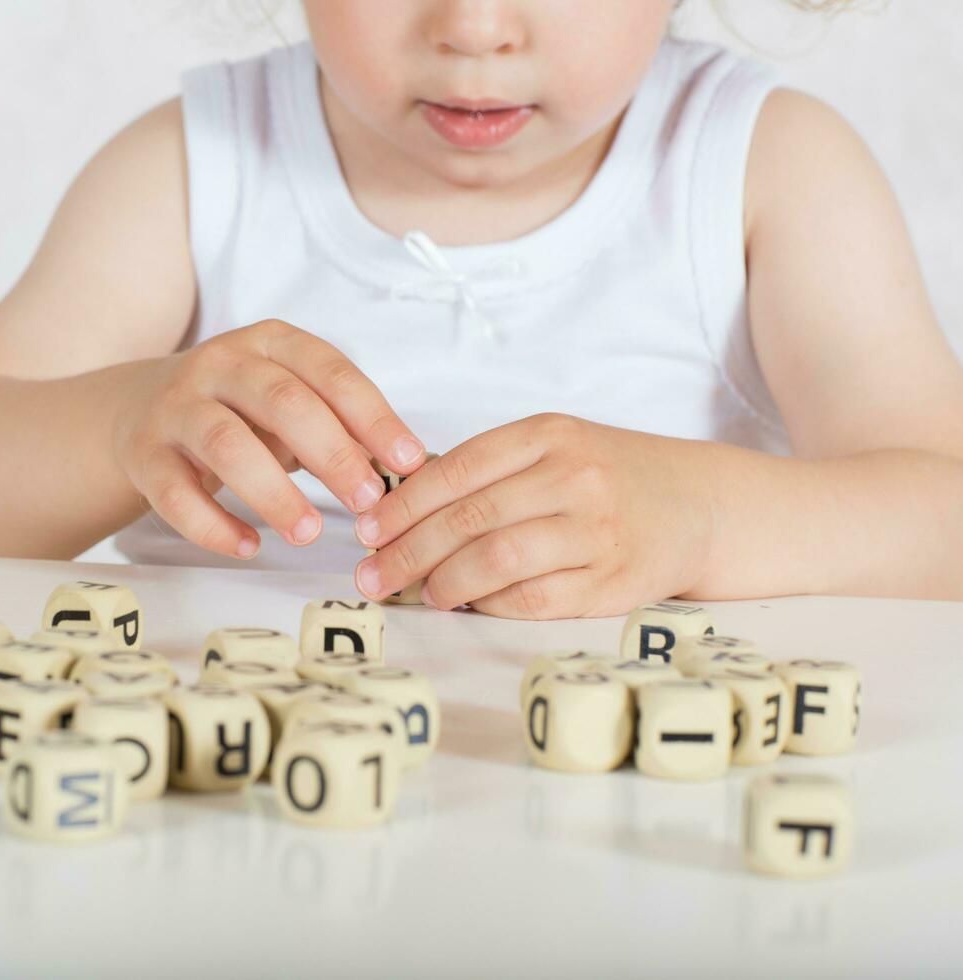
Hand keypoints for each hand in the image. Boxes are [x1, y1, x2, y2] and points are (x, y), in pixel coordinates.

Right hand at [113, 319, 425, 558]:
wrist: (139, 408)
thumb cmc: (239, 411)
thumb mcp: (289, 403)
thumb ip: (337, 428)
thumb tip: (399, 475)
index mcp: (270, 343)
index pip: (329, 372)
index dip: (372, 416)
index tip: (407, 461)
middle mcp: (220, 364)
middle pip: (281, 402)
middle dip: (331, 452)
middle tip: (367, 502)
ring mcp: (177, 406)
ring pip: (225, 443)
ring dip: (272, 492)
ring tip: (308, 533)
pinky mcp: (144, 453)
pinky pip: (175, 493)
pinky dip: (212, 525)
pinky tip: (247, 547)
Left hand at [351, 413, 716, 617]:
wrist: (700, 505)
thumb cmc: (607, 477)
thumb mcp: (553, 448)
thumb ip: (486, 470)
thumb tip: (396, 508)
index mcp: (549, 435)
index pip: (456, 469)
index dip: (402, 505)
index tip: (366, 530)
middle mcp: (574, 477)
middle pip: (469, 518)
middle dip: (407, 551)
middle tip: (373, 575)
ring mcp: (596, 531)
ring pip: (496, 561)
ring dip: (444, 583)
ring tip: (419, 593)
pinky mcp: (612, 581)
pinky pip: (533, 600)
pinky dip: (490, 606)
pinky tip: (467, 605)